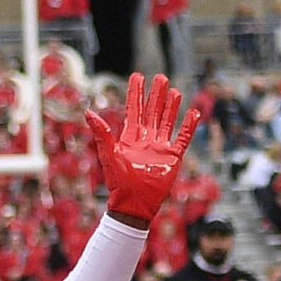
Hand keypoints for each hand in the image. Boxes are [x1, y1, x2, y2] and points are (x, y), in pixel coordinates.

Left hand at [87, 74, 201, 227]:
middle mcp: (146, 139)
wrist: (134, 204)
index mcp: (130, 137)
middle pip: (152, 112)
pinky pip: (183, 139)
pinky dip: (188, 126)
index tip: (137, 77)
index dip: (136, 93)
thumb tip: (88, 112)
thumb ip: (102, 133)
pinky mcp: (173, 158)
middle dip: (156, 95)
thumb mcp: (109, 154)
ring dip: (171, 107)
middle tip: (160, 77)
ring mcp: (160, 148)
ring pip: (167, 122)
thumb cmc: (118, 182)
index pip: (134, 109)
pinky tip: (193, 113)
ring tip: (174, 91)